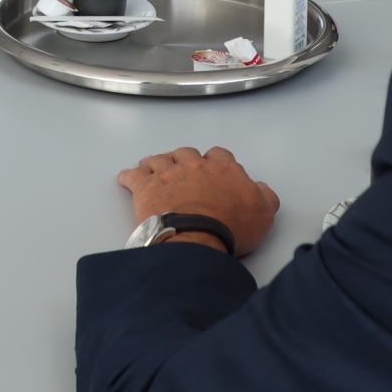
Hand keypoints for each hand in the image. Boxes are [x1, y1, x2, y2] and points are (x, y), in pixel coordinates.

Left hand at [116, 146, 279, 255]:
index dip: (215, 161)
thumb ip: (265, 196)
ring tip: (153, 167)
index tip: (212, 168)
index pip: (220, 155)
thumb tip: (260, 188)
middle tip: (181, 168)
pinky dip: (129, 176)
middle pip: (187, 153)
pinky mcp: (146, 188)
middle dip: (184, 159)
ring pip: (159, 159)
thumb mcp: (263, 213)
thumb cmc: (229, 228)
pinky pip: (134, 175)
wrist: (197, 238)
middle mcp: (194, 166)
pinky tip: (127, 178)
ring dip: (156, 162)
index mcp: (224, 169)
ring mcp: (168, 175)